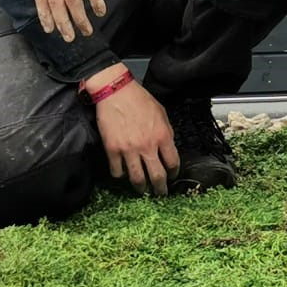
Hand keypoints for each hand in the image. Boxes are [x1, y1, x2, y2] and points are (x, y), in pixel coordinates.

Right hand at [87, 68, 179, 194]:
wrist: (116, 92)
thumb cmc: (140, 100)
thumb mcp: (161, 114)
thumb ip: (166, 133)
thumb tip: (167, 148)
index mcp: (163, 136)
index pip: (173, 163)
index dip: (173, 173)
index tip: (172, 176)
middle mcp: (147, 146)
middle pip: (157, 176)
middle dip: (160, 189)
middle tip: (161, 194)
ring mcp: (129, 150)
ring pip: (137, 179)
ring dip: (141, 188)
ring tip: (142, 191)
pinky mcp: (112, 151)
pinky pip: (117, 172)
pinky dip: (121, 176)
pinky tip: (123, 174)